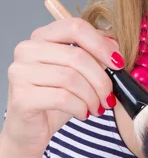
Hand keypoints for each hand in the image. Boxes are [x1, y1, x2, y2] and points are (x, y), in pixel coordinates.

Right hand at [2, 18, 123, 157]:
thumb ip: (93, 54)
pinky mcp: (21, 97)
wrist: (29, 130)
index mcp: (42, 36)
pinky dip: (80, 107)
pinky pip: (62, 98)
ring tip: (98, 107)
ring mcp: (20, 72)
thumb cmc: (55, 97)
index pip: (75, 27)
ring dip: (92, 96)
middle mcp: (27, 49)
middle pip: (76, 55)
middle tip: (109, 96)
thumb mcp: (78, 72)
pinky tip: (83, 113)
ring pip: (71, 78)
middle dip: (100, 79)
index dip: (101, 44)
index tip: (117, 62)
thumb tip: (113, 45)